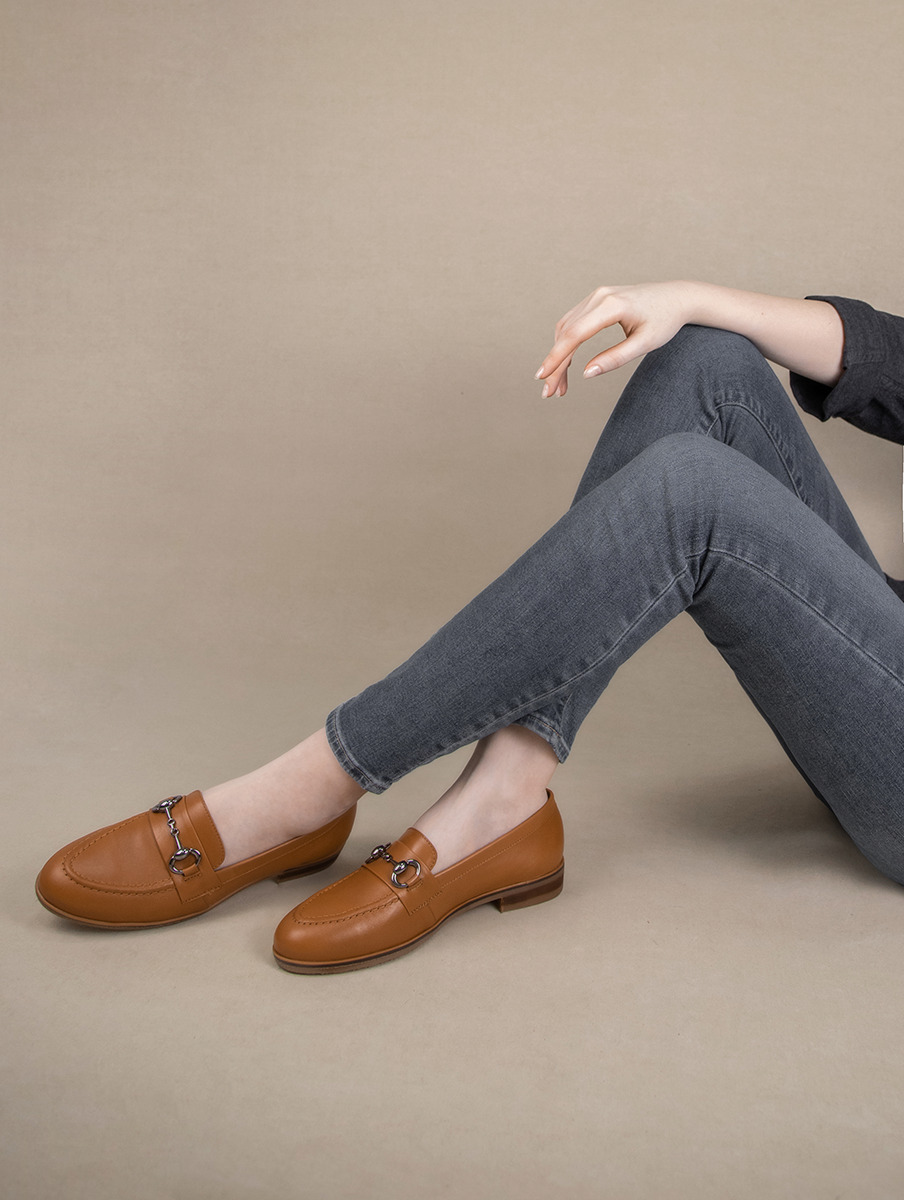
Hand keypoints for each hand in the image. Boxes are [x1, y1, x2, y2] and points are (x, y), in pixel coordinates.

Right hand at [534, 282, 696, 397]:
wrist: (677, 297)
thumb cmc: (665, 321)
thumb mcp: (645, 344)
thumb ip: (615, 358)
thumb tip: (585, 374)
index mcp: (612, 306)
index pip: (575, 334)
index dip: (556, 357)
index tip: (543, 378)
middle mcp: (599, 296)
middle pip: (566, 333)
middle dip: (555, 364)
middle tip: (549, 392)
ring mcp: (596, 295)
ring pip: (565, 328)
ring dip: (558, 356)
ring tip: (558, 385)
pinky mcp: (596, 299)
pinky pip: (573, 322)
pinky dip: (566, 343)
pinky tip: (565, 364)